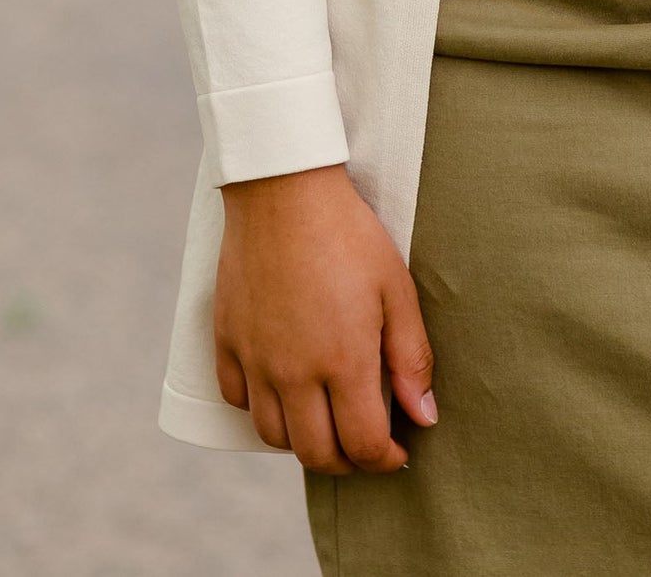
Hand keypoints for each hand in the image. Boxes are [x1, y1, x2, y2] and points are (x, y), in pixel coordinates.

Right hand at [214, 163, 435, 473]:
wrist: (284, 189)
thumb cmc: (348, 233)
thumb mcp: (396, 288)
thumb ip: (410, 358)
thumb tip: (424, 417)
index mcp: (342, 361)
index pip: (362, 444)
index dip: (385, 460)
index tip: (399, 451)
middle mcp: (293, 373)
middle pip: (315, 453)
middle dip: (347, 461)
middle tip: (365, 443)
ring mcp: (255, 360)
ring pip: (273, 435)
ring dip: (304, 440)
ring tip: (327, 418)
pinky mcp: (226, 341)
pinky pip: (237, 400)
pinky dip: (261, 408)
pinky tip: (284, 390)